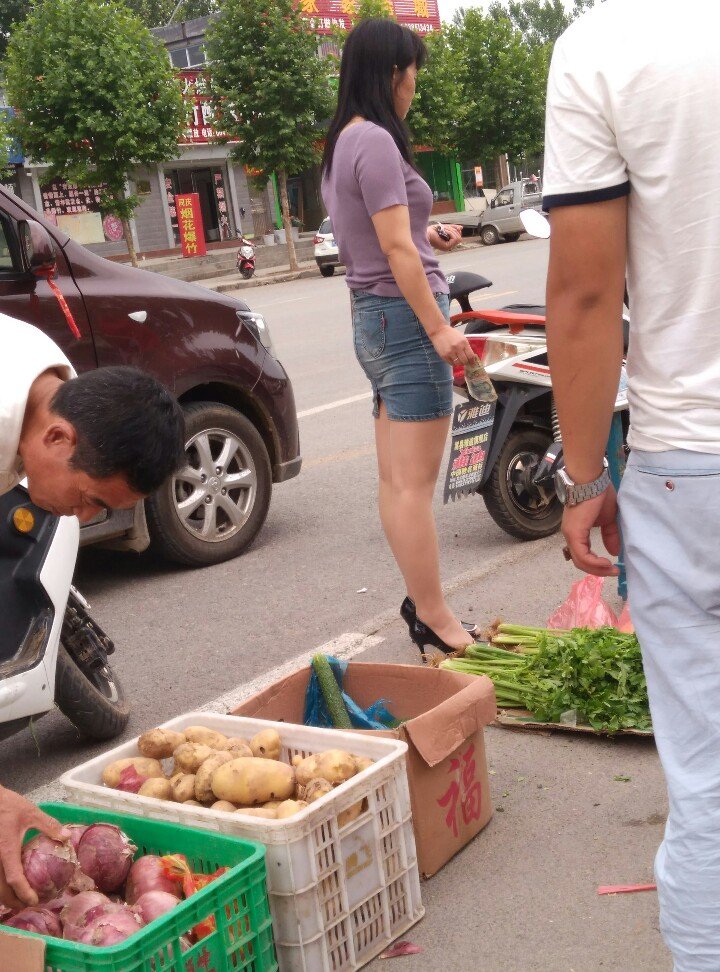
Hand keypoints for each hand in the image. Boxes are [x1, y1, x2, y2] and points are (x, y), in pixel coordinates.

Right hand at [0, 786, 64, 908]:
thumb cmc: (7, 805)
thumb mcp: (31, 812)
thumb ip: (49, 826)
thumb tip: (67, 836)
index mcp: (6, 850)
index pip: (14, 878)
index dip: (24, 893)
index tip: (34, 900)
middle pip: (0, 890)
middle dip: (13, 902)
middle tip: (27, 906)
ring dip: (4, 897)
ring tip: (17, 901)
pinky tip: (7, 886)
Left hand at [427, 223, 462, 251]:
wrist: (425, 233)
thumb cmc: (432, 231)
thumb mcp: (445, 228)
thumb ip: (453, 228)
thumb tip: (461, 227)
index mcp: (448, 243)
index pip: (459, 237)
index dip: (456, 231)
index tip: (449, 227)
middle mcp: (449, 247)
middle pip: (459, 237)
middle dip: (453, 230)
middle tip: (445, 228)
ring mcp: (448, 248)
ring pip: (457, 238)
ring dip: (451, 231)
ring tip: (443, 229)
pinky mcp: (446, 247)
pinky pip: (454, 238)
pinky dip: (450, 232)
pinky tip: (444, 231)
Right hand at [430, 325, 474, 365]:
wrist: (439, 331)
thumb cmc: (451, 334)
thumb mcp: (462, 338)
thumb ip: (466, 347)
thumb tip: (471, 357)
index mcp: (463, 342)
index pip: (471, 356)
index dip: (472, 361)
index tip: (472, 363)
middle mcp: (457, 348)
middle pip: (465, 361)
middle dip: (466, 362)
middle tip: (465, 362)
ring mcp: (450, 352)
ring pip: (458, 363)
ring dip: (459, 363)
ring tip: (459, 360)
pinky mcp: (444, 355)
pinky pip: (451, 363)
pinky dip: (453, 363)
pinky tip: (453, 359)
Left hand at [561, 485, 620, 575]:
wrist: (591, 480)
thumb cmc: (599, 494)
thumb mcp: (608, 519)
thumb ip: (610, 535)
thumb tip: (614, 552)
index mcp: (577, 531)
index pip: (583, 554)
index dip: (597, 564)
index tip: (612, 567)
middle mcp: (570, 535)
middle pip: (580, 561)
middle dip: (598, 570)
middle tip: (613, 572)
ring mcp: (570, 534)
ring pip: (580, 561)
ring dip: (597, 569)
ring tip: (612, 569)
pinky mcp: (574, 533)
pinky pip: (582, 555)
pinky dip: (594, 563)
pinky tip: (606, 564)